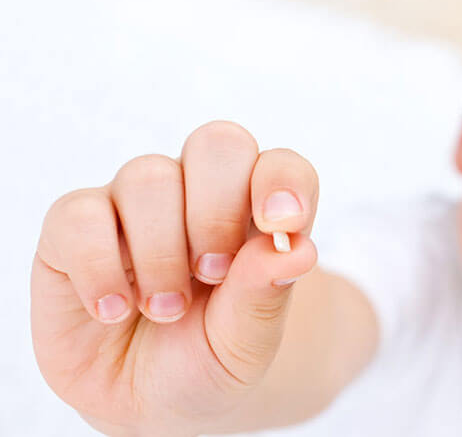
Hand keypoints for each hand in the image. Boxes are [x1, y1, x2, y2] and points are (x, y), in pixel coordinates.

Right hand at [31, 120, 318, 435]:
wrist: (147, 404)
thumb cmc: (208, 359)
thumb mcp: (247, 343)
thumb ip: (266, 295)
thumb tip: (299, 250)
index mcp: (255, 212)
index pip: (280, 165)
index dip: (284, 182)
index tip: (283, 226)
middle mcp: (197, 194)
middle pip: (217, 145)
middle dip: (218, 210)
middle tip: (212, 274)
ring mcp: (134, 205)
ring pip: (149, 176)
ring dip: (161, 251)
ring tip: (165, 310)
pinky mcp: (73, 230)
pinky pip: (78, 214)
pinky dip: (98, 265)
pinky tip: (114, 309)